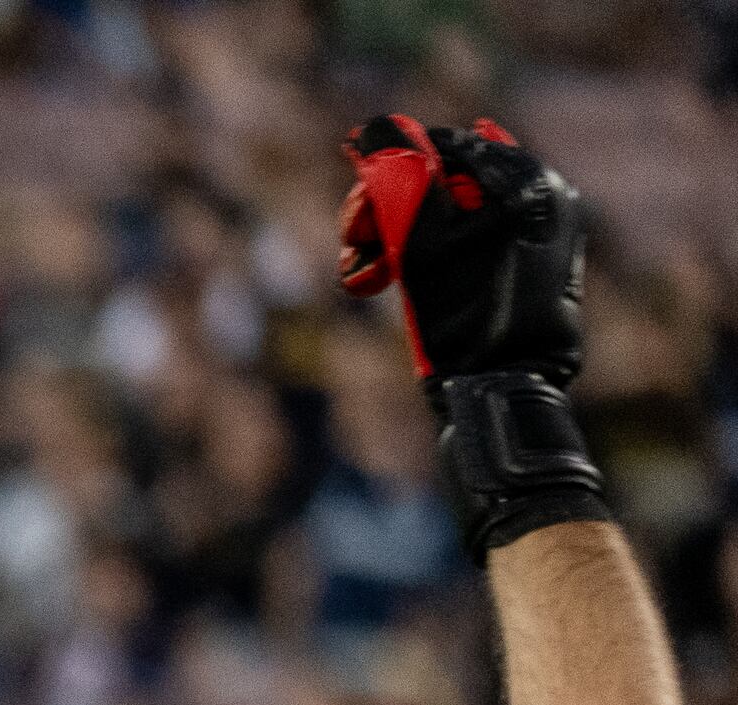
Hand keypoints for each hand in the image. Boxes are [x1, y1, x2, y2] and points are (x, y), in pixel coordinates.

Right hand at [336, 114, 583, 390]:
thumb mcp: (420, 245)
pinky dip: (430, 255)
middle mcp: (543, 197)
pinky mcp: (531, 263)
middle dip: (388, 211)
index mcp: (527, 182)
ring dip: (398, 239)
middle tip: (351, 247)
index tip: (348, 199)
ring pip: (451, 214)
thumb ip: (400, 178)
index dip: (385, 169)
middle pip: (446, 180)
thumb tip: (376, 125)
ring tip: (364, 278)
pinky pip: (470, 240)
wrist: (506, 390)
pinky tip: (394, 278)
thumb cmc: (463, 319)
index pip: (442, 147)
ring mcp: (540, 231)